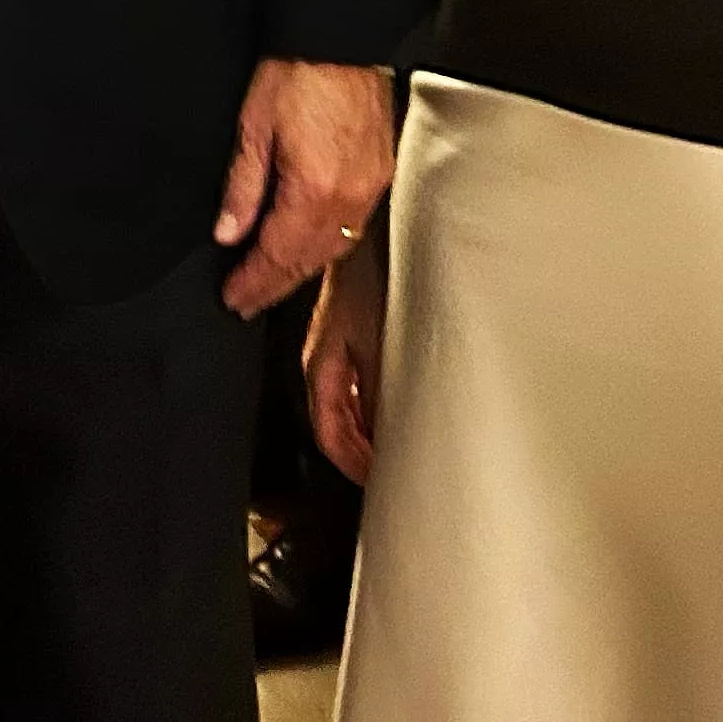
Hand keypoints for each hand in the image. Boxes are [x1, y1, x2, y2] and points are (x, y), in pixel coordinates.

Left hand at [214, 58, 394, 318]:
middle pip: (309, 260)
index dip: (254, 282)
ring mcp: (371, 186)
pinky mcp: (380, 172)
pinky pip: (352, 226)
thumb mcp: (253, 126)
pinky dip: (327, 244)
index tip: (234, 298)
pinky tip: (311, 246)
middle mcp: (350, 196)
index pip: (279, 254)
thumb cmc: (299, 68)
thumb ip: (242, 186)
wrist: (340, 35)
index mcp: (314, 188)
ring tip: (274, 281)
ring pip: (334, 248)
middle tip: (248, 300)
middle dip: (276, 284)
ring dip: (302, 268)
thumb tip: (229, 230)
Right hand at [305, 234, 384, 483]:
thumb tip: (387, 441)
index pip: (330, 434)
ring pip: (348, 403)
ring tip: (397, 446)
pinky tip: (400, 407)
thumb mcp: (380, 348)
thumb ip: (379, 399)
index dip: (353, 466)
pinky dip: (377, 405)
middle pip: (337, 423)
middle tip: (389, 475)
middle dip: (361, 452)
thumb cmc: (375, 280)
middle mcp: (326, 360)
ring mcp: (340, 345)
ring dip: (370, 428)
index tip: (377, 486)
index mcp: (322, 369)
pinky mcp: (356, 332)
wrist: (376, 235)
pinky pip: (360, 384)